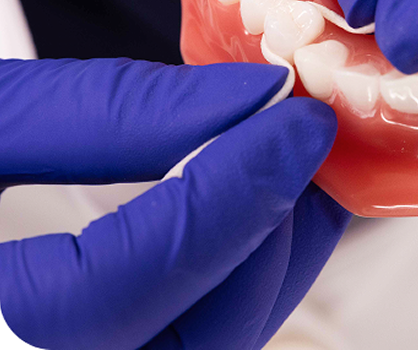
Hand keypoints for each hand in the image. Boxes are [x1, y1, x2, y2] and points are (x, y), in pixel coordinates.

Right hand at [0, 58, 347, 348]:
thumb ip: (104, 111)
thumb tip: (240, 98)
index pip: (134, 279)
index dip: (232, 190)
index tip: (296, 117)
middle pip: (200, 335)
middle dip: (273, 228)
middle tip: (307, 140)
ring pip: (210, 346)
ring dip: (268, 255)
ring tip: (292, 169)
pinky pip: (188, 341)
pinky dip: (233, 278)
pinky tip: (248, 218)